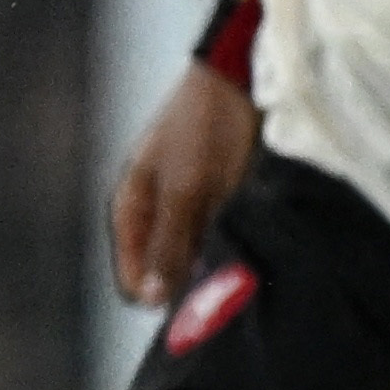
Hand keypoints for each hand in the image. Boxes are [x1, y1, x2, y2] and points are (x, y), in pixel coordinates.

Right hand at [110, 58, 261, 310]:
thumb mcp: (184, 189)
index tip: (197, 308)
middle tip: (227, 287)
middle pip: (168, 271)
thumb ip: (168, 243)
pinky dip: (239, 247)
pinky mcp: (222, 202)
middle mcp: (157, 214)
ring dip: (221, 264)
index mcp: (130, 208)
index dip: (162, 296)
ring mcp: (190, 208)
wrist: (243, 80)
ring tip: (246, 263)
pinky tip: (259, 245)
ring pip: (200, 258)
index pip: (136, 278)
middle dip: (195, 284)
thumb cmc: (202, 129)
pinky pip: (225, 240)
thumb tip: (150, 299)